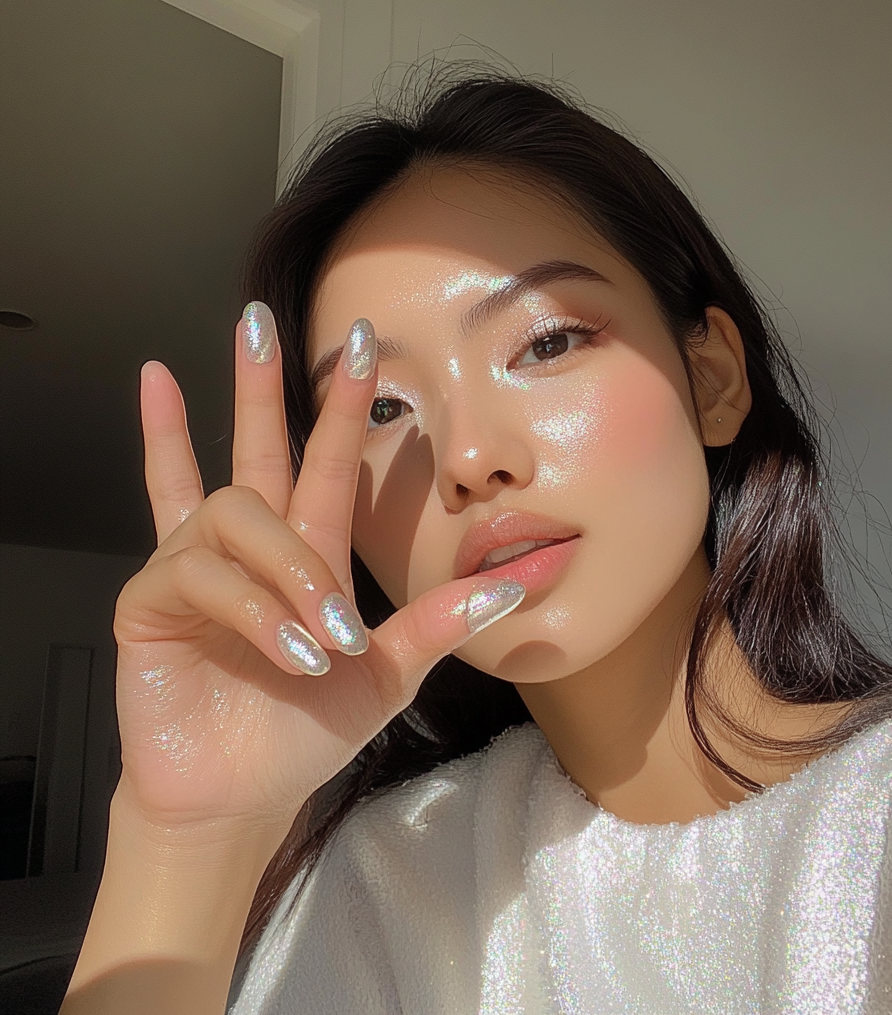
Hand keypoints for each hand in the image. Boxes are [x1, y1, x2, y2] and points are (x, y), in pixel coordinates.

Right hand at [113, 303, 522, 832]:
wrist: (242, 796)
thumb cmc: (305, 731)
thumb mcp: (387, 672)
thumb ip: (438, 623)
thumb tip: (514, 584)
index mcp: (304, 553)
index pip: (323, 463)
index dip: (339, 406)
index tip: (360, 347)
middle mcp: (248, 546)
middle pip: (251, 444)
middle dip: (257, 383)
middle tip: (258, 319)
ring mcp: (194, 566)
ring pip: (236, 512)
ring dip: (290, 571)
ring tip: (326, 637)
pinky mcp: (151, 601)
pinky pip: (199, 574)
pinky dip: (249, 604)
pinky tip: (267, 628)